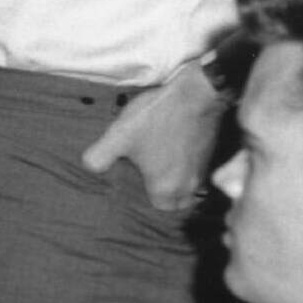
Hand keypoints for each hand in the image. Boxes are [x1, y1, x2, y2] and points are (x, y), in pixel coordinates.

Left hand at [80, 60, 224, 211]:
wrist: (195, 94)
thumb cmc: (156, 119)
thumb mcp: (119, 136)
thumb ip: (100, 157)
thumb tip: (90, 168)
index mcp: (166, 187)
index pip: (162, 208)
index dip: (151, 201)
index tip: (141, 187)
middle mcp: (189, 184)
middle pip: (180, 200)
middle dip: (168, 194)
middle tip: (152, 178)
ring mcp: (204, 168)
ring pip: (191, 184)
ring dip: (180, 179)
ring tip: (162, 163)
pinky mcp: (213, 152)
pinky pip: (199, 168)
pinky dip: (189, 165)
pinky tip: (176, 149)